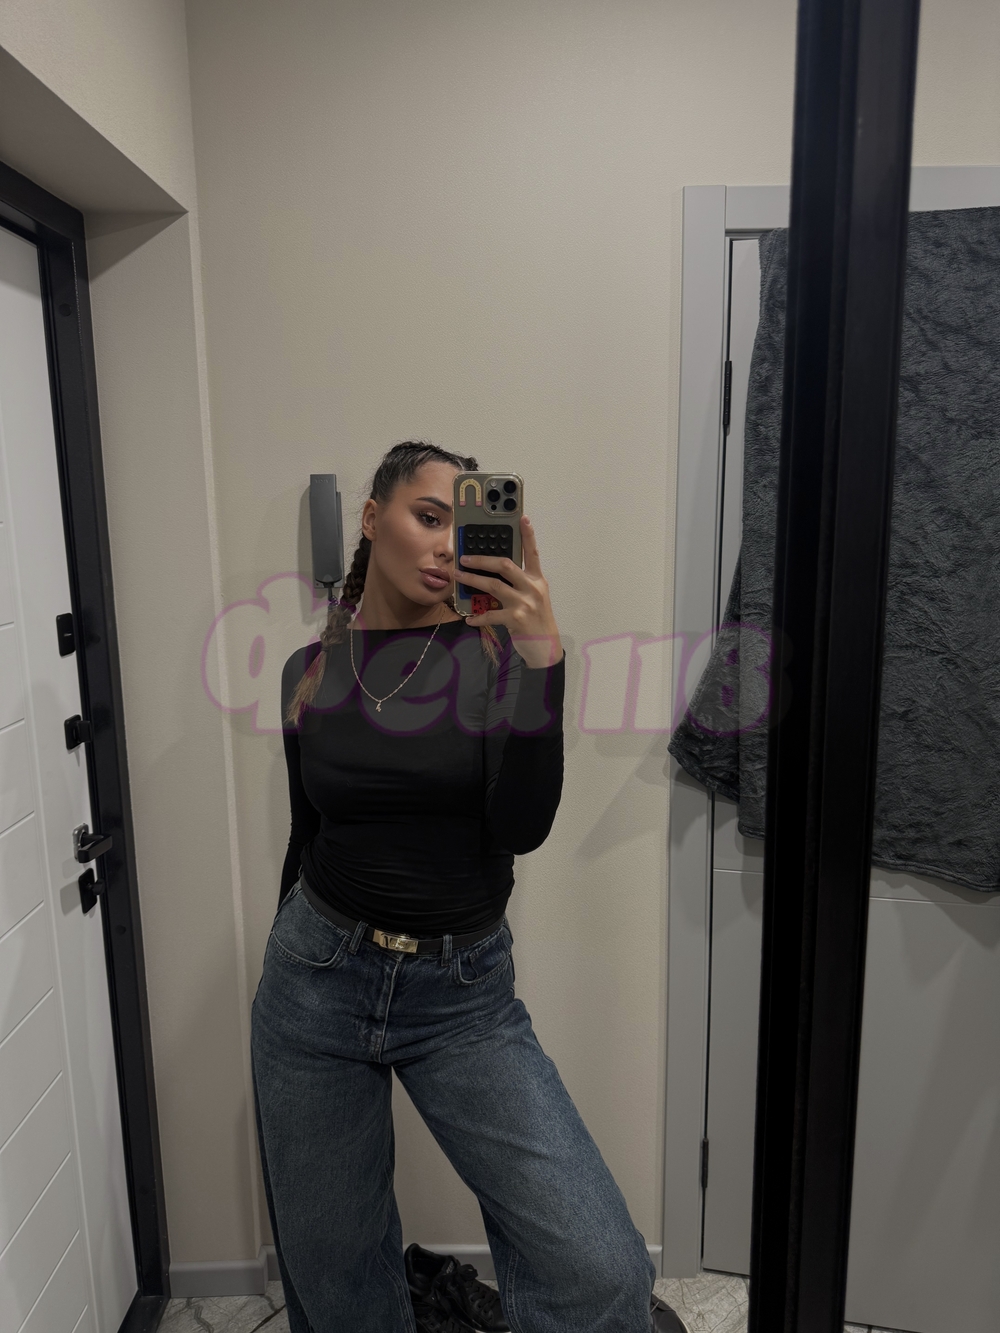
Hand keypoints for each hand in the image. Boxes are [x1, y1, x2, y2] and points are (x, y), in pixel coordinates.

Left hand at [458, 515, 562, 668]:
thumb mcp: (533, 598)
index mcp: (537, 580)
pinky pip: (491, 614)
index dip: (528, 535)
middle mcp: (532, 588)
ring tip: (458, 577)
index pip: (532, 553)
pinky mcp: (516, 618)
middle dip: (482, 560)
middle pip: (505, 565)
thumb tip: (493, 573)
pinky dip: (478, 616)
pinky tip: (468, 618)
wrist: (546, 647)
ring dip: (472, 580)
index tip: (523, 518)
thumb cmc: (536, 620)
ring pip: (493, 585)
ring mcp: (524, 603)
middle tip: (464, 557)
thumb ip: (519, 584)